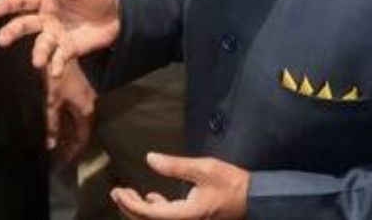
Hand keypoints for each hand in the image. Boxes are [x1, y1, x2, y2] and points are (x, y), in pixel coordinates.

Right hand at [0, 0, 119, 75]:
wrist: (120, 14)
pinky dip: (56, 65)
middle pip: (24, 25)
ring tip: (38, 62)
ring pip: (41, 44)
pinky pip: (59, 57)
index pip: (22, 0)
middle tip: (2, 40)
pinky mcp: (69, 49)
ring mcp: (56, 35)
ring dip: (39, 53)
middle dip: (12, 32)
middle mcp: (46, 18)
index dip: (6, 5)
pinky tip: (54, 71)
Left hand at [45, 62, 94, 163]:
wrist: (57, 51)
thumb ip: (52, 125)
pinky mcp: (76, 89)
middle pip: (81, 130)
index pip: (82, 138)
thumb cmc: (55, 77)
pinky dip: (65, 120)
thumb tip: (50, 145)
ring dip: (67, 132)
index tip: (63, 162)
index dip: (73, 151)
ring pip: (76, 120)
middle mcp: (88, 104)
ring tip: (55, 144)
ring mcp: (83, 96)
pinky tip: (54, 125)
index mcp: (86, 110)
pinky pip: (73, 111)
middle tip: (58, 156)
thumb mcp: (52, 103)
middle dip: (70, 144)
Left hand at [112, 153, 249, 219]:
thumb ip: (176, 166)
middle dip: (130, 209)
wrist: (254, 199)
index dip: (130, 204)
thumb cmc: (231, 183)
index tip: (117, 190)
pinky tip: (153, 198)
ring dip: (141, 210)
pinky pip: (168, 219)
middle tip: (117, 192)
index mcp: (185, 215)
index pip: (149, 214)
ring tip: (130, 195)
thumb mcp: (204, 169)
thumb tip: (150, 159)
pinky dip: (156, 210)